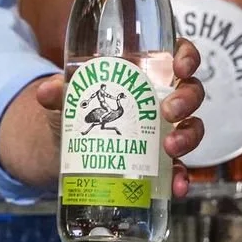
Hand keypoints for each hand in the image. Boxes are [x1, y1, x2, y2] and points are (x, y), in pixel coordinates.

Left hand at [36, 38, 206, 197]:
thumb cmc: (75, 109)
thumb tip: (49, 91)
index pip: (177, 56)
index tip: (180, 68)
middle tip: (170, 111)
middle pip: (191, 92)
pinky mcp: (161, 161)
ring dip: (188, 136)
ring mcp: (165, 130)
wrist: (65, 148)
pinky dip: (182, 177)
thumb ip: (58, 92)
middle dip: (186, 100)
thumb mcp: (66, 97)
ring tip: (170, 147)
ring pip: (191, 127)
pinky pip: (180, 167)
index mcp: (146, 72)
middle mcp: (163, 98)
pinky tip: (178, 186)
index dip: (187, 57)